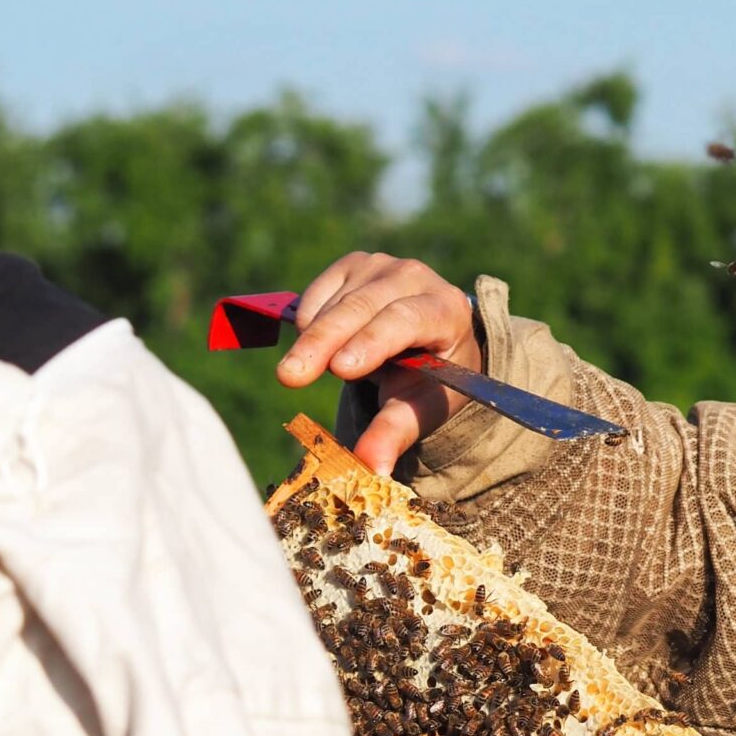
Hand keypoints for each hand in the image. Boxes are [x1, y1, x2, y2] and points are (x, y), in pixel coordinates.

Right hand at [277, 253, 482, 474]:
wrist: (429, 344)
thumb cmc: (429, 381)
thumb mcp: (419, 409)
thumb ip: (395, 434)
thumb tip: (371, 470)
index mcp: (445, 310)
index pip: (404, 320)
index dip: (372, 342)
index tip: (340, 370)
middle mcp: (415, 277)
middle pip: (362, 307)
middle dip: (322, 342)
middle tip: (289, 377)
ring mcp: (382, 266)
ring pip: (335, 301)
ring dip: (314, 339)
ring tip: (307, 371)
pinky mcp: (353, 265)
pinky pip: (316, 295)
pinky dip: (308, 323)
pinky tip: (319, 345)